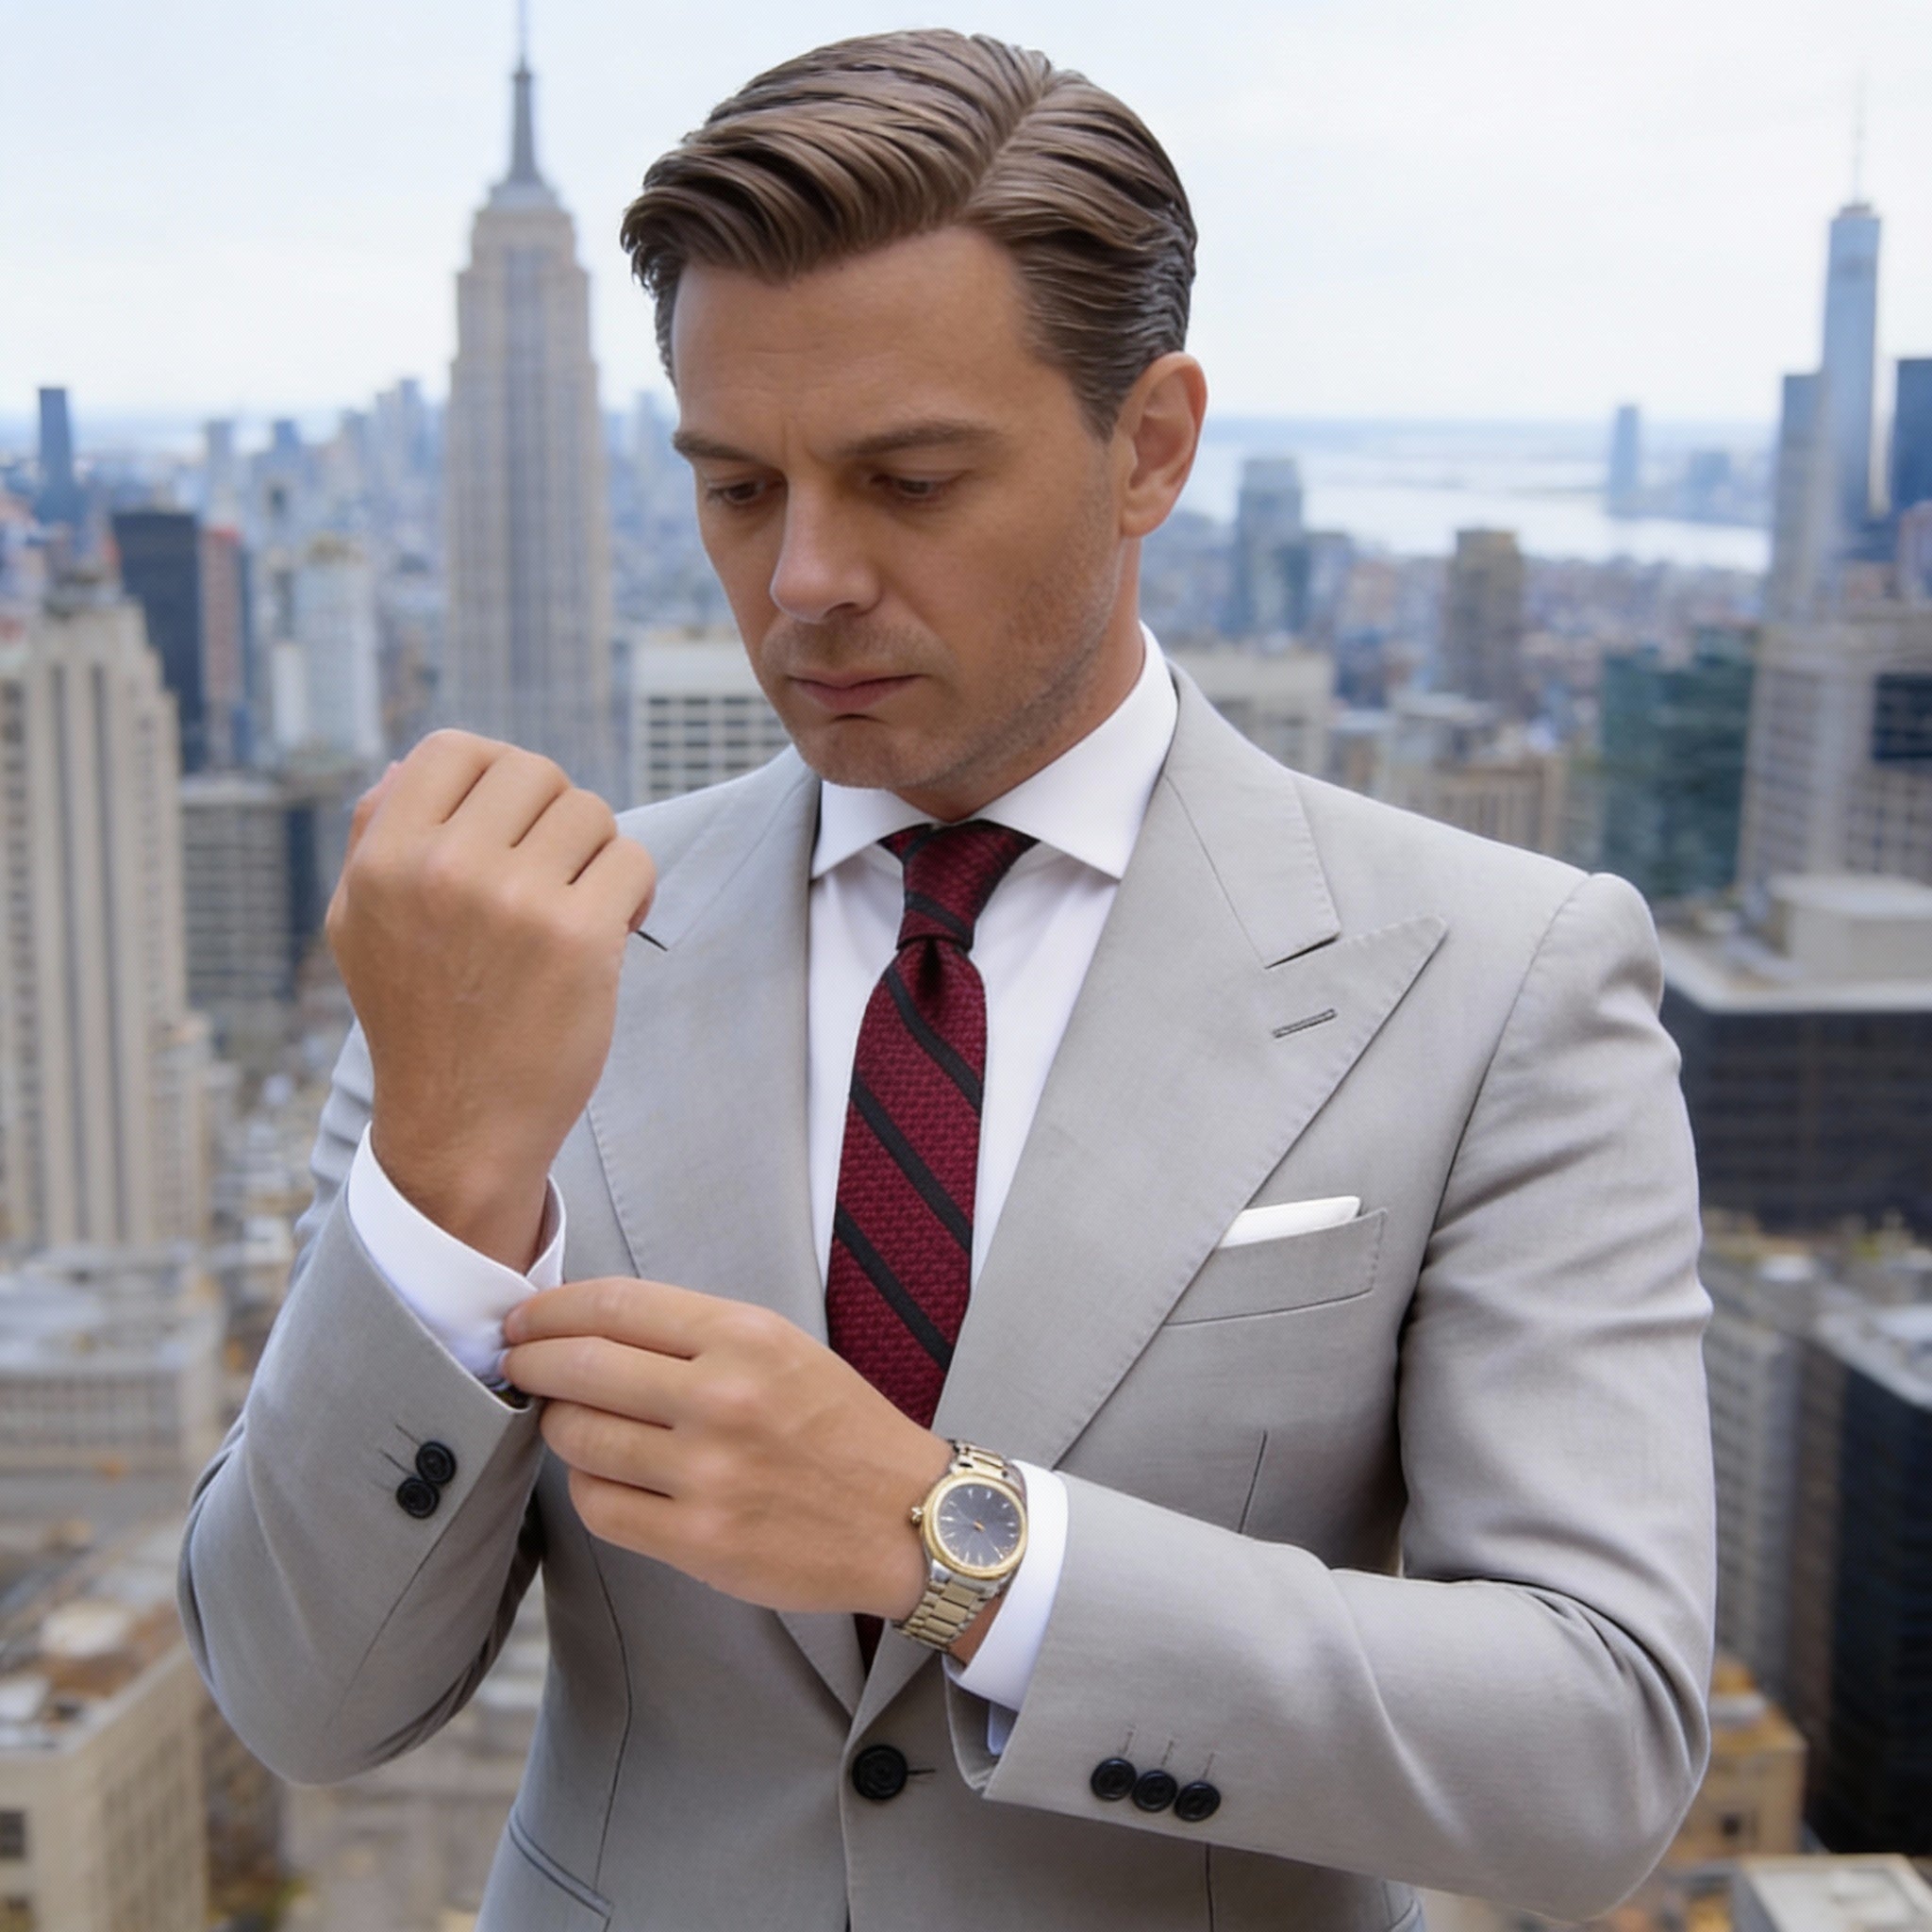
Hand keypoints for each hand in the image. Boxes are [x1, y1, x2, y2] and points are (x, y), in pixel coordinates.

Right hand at [324, 732, 655, 1268]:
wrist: (460, 1127)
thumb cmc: (418, 1020)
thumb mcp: (362, 925)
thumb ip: (376, 841)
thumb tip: (406, 767)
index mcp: (385, 858)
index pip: (453, 748)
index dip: (494, 776)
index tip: (512, 824)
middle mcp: (444, 870)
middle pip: (533, 772)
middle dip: (554, 815)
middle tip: (552, 871)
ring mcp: (514, 902)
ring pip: (590, 812)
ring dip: (596, 854)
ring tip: (578, 904)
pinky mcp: (578, 938)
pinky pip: (632, 860)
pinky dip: (635, 889)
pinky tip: (614, 926)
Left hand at [499, 1278, 954, 1620]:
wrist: (906, 1519)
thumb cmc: (841, 1428)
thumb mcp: (783, 1348)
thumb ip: (695, 1335)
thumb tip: (590, 1328)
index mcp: (746, 1337)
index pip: (615, 1306)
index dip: (551, 1310)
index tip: (525, 1319)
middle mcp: (723, 1399)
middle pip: (581, 1368)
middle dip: (532, 1364)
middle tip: (518, 1366)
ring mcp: (708, 1474)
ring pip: (578, 1439)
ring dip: (556, 1426)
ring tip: (568, 1422)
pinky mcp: (699, 1540)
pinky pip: (599, 1505)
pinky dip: (586, 1485)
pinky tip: (602, 1475)